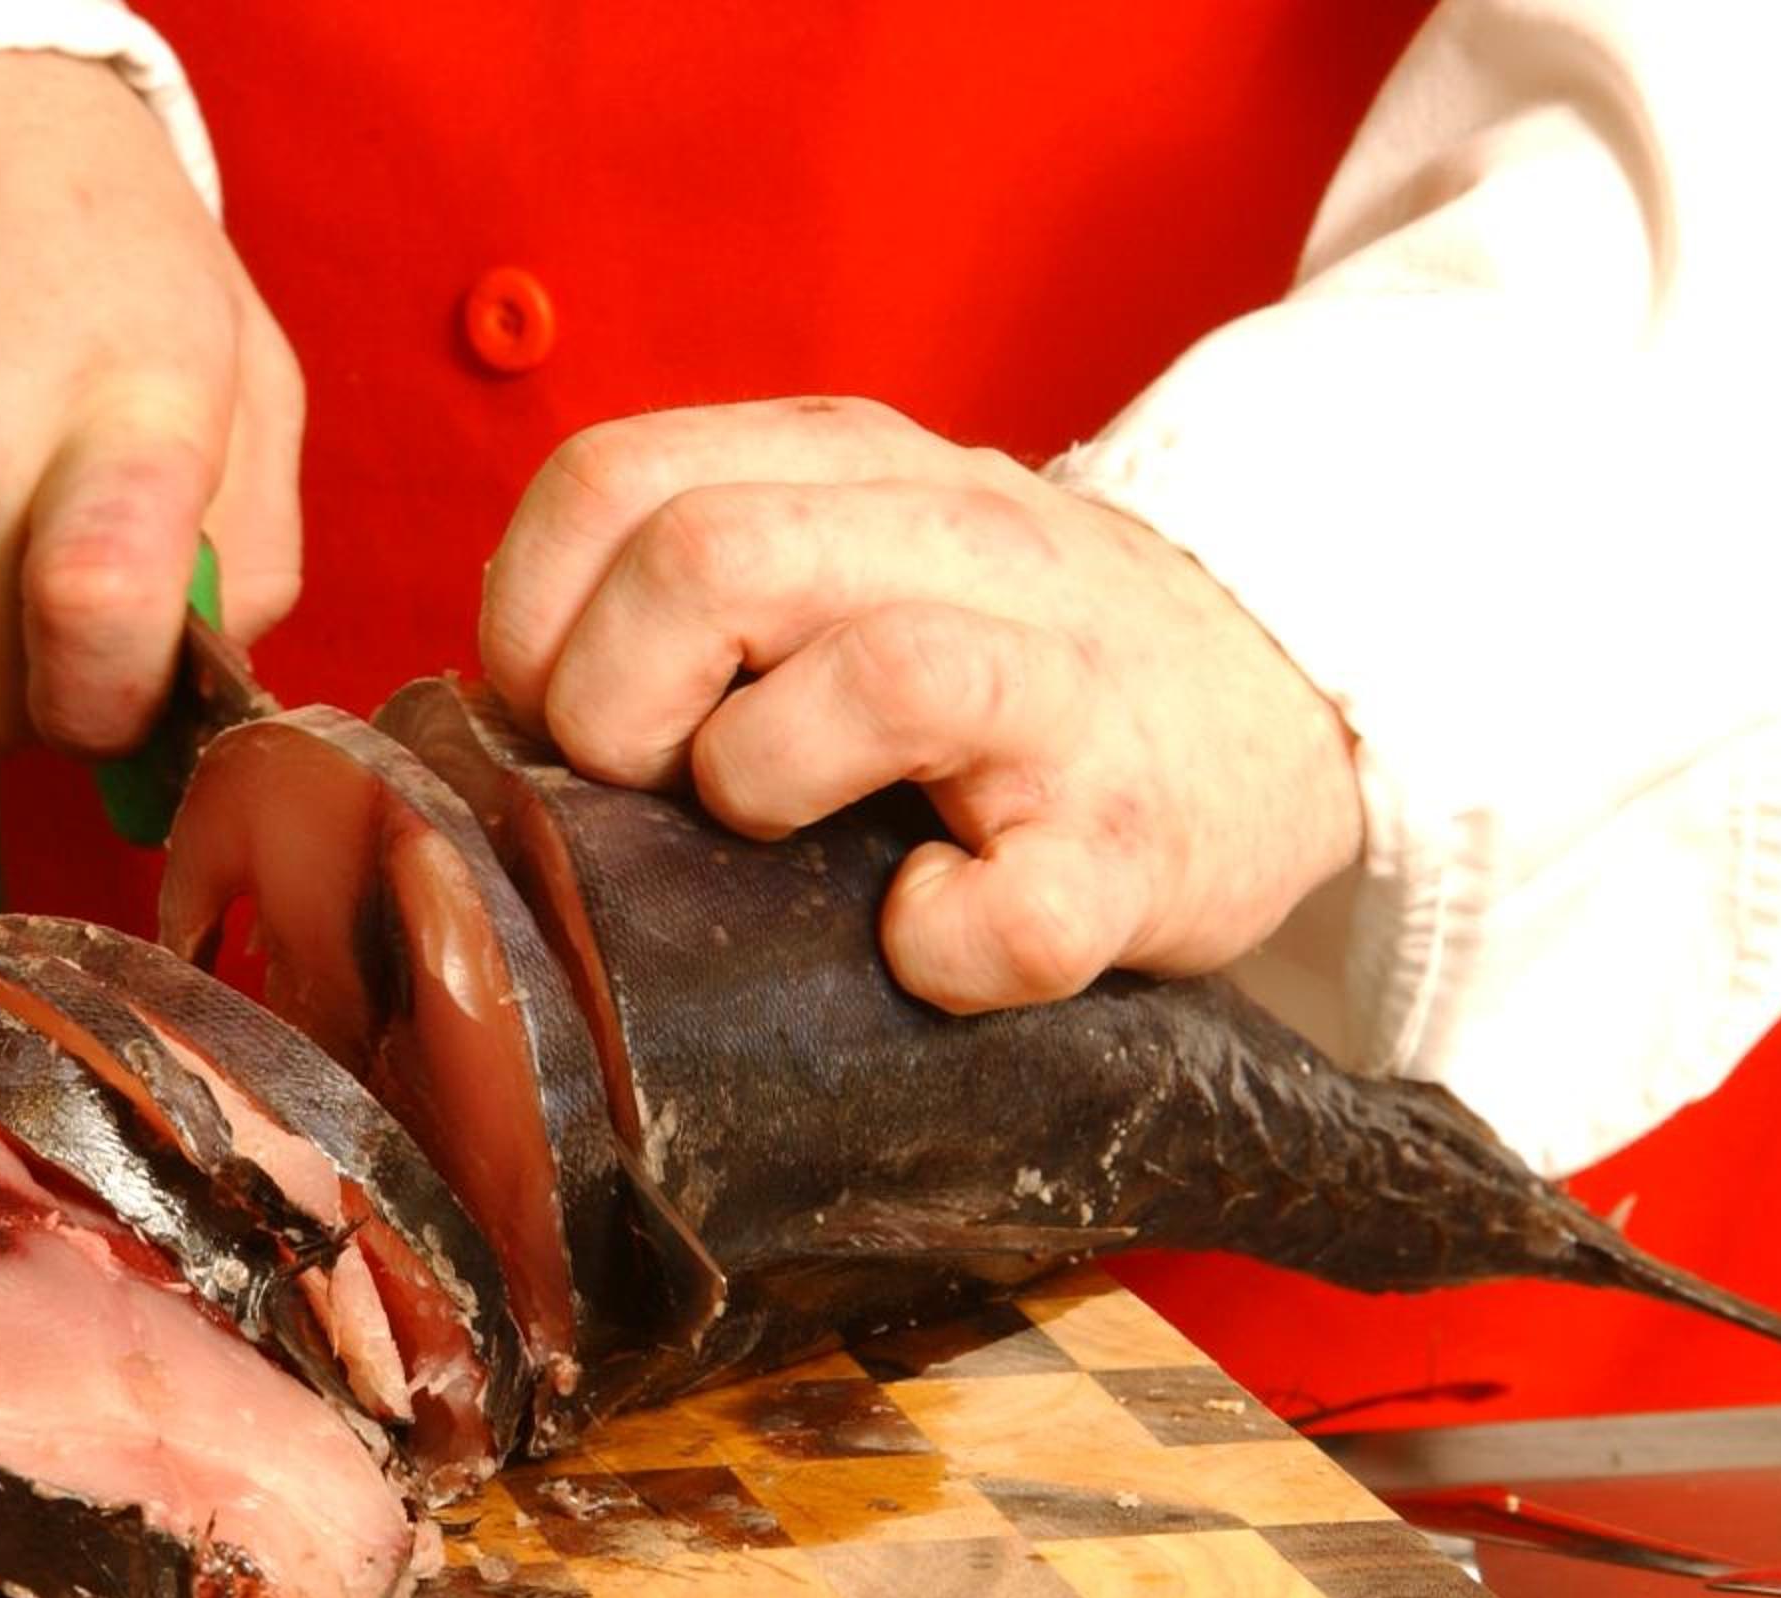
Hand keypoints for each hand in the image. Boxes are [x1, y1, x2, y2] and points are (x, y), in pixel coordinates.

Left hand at [479, 397, 1362, 1011]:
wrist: (1280, 697)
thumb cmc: (1005, 651)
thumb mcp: (851, 542)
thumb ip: (692, 568)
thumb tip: (500, 699)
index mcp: (851, 468)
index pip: (611, 476)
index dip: (531, 616)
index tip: (555, 713)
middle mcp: (957, 543)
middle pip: (708, 557)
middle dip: (615, 706)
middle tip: (649, 784)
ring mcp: (1060, 692)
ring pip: (874, 677)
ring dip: (760, 783)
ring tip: (774, 832)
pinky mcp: (1133, 846)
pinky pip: (1014, 912)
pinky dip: (939, 946)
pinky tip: (917, 936)